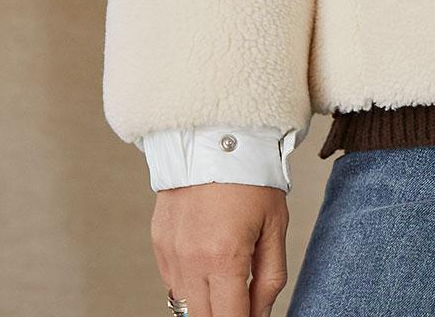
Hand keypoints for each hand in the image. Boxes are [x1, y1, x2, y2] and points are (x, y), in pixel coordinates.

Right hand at [152, 183, 289, 316]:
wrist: (215, 136)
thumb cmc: (253, 179)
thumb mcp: (276, 226)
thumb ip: (270, 280)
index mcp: (225, 257)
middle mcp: (191, 261)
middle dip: (225, 316)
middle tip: (241, 302)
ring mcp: (170, 254)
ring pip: (186, 306)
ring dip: (206, 305)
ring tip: (227, 283)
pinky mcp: (158, 244)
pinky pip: (173, 282)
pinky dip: (191, 285)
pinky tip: (208, 265)